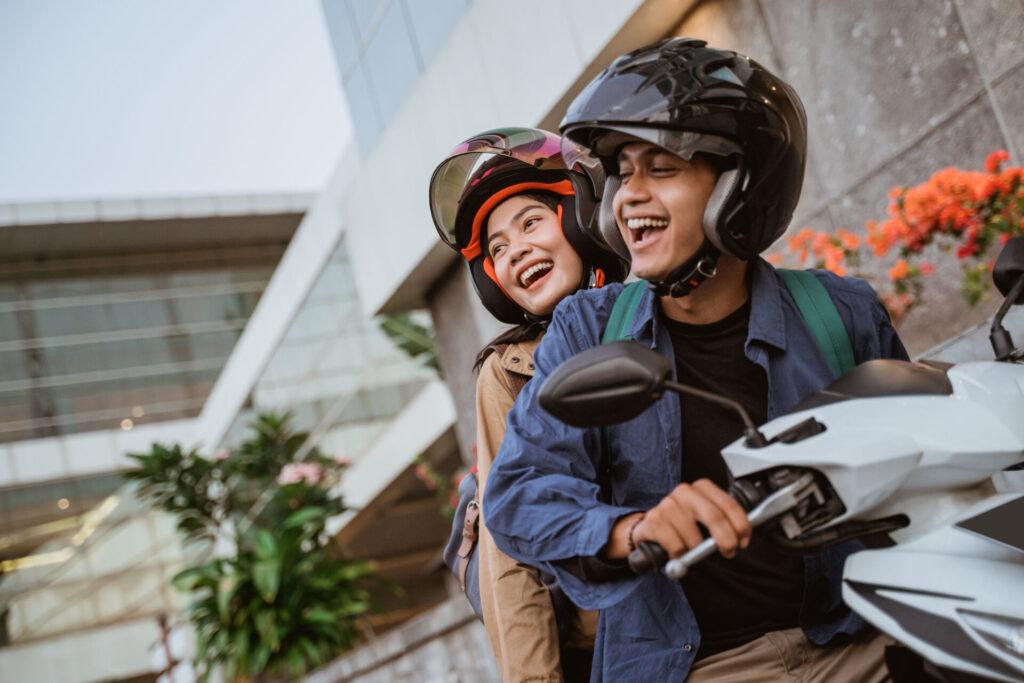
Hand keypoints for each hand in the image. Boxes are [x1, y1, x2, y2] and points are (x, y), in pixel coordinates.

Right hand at [633, 479, 750, 559]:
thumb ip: (724, 521)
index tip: (744, 541)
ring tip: (693, 551)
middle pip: (713, 517)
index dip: (740, 525)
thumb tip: (744, 535)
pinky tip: (677, 551)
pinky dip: (680, 554)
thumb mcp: (705, 517)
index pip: (729, 505)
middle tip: (729, 552)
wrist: (652, 527)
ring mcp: (667, 505)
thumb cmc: (684, 524)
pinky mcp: (654, 520)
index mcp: (702, 487)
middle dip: (726, 539)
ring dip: (697, 551)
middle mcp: (685, 492)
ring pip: (693, 537)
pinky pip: (676, 546)